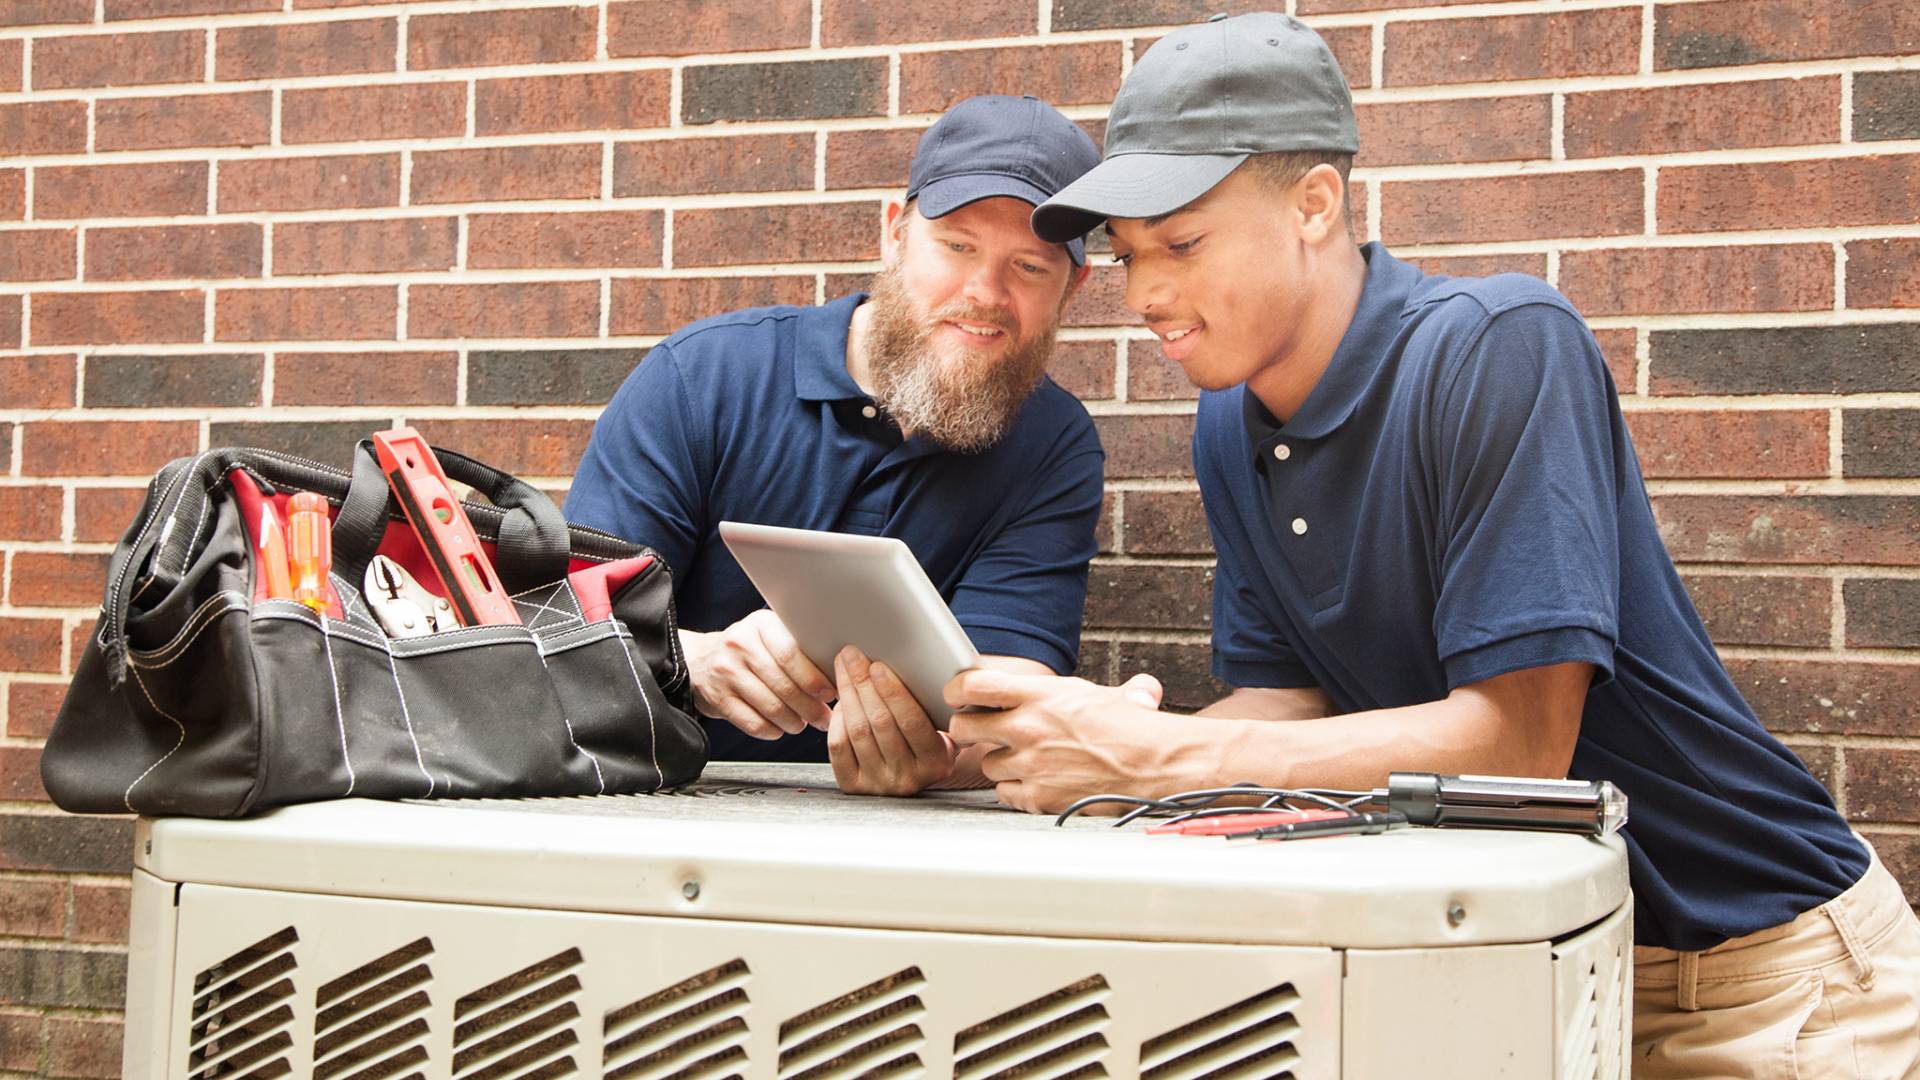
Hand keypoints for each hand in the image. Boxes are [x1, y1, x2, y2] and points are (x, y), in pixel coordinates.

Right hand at [678, 609, 833, 738]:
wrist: (700, 660)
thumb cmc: (750, 649)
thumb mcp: (770, 635)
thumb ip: (799, 649)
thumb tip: (841, 676)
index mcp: (761, 625)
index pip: (791, 654)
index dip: (814, 678)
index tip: (831, 693)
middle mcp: (740, 645)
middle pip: (784, 685)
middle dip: (810, 707)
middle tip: (825, 718)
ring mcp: (726, 672)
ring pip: (770, 707)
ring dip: (794, 722)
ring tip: (804, 724)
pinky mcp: (717, 698)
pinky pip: (752, 723)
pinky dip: (772, 731)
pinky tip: (780, 728)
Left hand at [828, 646, 956, 795]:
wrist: (915, 778)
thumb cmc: (931, 740)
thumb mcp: (945, 728)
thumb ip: (939, 704)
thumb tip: (919, 661)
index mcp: (936, 762)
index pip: (912, 721)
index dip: (893, 692)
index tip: (878, 665)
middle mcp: (907, 778)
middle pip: (880, 722)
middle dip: (863, 683)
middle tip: (852, 656)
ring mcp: (879, 784)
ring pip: (858, 731)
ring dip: (848, 693)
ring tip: (844, 669)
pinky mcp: (853, 786)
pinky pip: (839, 747)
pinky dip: (837, 719)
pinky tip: (841, 700)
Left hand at [945, 669, 1190, 813]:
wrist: (1157, 767)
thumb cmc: (1138, 731)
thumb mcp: (1115, 695)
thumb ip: (1104, 691)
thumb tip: (1140, 689)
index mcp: (1040, 694)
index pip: (972, 684)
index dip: (957, 690)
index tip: (958, 696)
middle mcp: (1027, 727)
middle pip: (964, 727)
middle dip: (970, 730)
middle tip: (985, 732)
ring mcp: (1029, 764)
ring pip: (986, 764)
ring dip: (1001, 763)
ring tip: (1028, 760)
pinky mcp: (1037, 797)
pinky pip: (1005, 794)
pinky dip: (1016, 790)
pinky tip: (1038, 783)